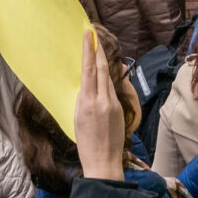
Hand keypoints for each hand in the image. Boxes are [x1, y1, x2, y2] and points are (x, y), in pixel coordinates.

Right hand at [73, 28, 127, 180]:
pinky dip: (107, 79)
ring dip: (103, 62)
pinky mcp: (120, 109)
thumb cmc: (85, 144)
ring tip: (98, 49)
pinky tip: (105, 74)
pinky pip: (112, 89)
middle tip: (94, 34)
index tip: (89, 34)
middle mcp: (102, 100)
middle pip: (102, 68)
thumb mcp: (77, 118)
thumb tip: (88, 83)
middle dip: (98, 50)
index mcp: (88, 102)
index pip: (89, 69)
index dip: (89, 50)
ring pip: (108, 77)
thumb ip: (84, 98)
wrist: (103, 163)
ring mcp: (113, 104)